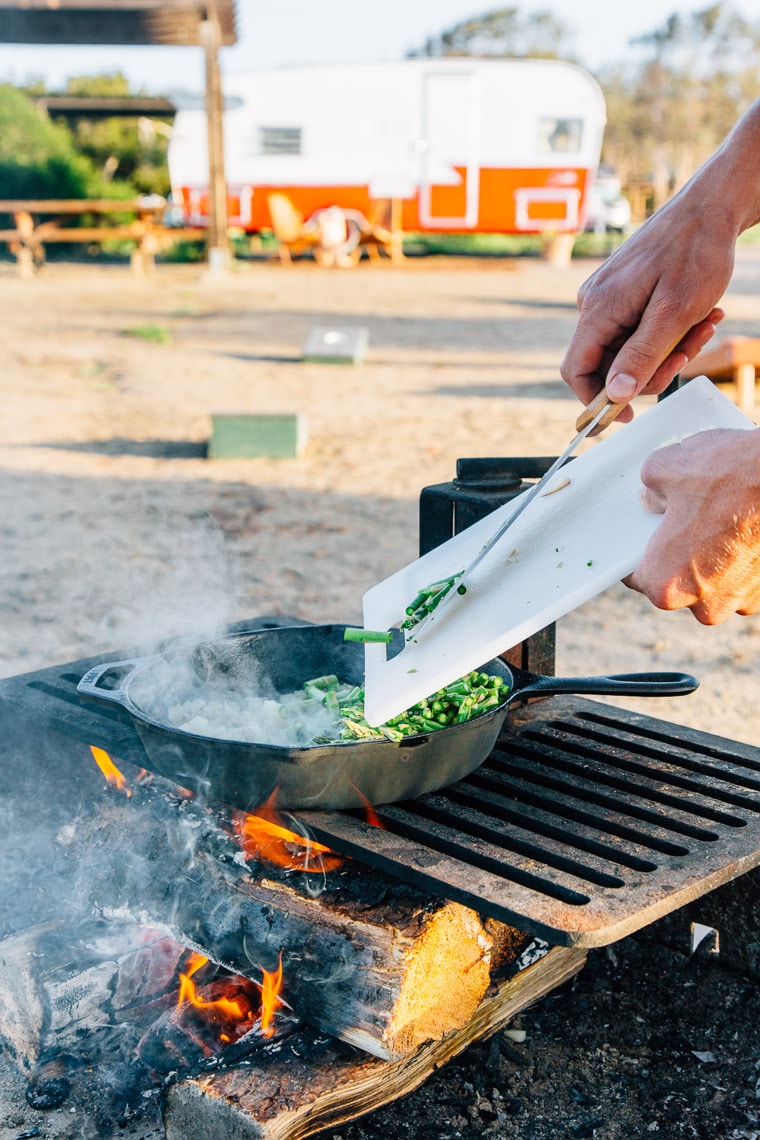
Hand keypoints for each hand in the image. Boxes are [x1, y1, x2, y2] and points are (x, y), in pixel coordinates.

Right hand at [561, 195, 733, 417]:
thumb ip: (641, 356)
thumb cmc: (695, 251)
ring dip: (668, 348)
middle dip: (651, 367)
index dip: (597, 400)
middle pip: (608, 363)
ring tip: (703, 324)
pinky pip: (639, 329)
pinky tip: (697, 315)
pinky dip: (668, 331)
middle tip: (689, 352)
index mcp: (598, 308)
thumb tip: (615, 396)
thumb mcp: (674, 313)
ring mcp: (609, 298)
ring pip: (629, 348)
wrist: (710, 206)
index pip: (577, 370)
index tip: (626, 416)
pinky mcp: (624, 293)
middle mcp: (594, 303)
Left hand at [625, 428, 759, 622]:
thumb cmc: (728, 475)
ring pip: (711, 582)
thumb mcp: (666, 468)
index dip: (636, 552)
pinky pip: (741, 577)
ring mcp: (739, 601)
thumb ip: (650, 490)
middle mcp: (703, 605)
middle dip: (676, 553)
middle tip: (683, 519)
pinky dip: (738, 557)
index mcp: (665, 584)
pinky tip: (741, 528)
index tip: (642, 538)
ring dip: (710, 557)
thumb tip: (653, 499)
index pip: (635, 576)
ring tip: (717, 519)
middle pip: (676, 582)